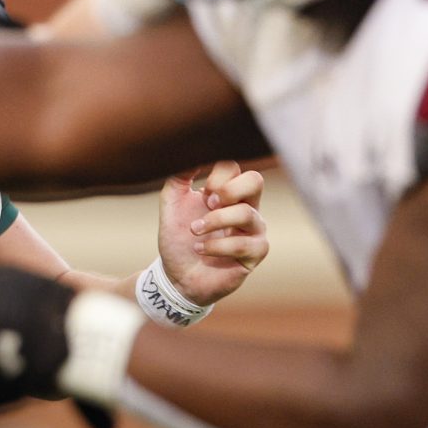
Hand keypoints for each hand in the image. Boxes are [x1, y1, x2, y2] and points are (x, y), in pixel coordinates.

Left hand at [156, 161, 268, 306]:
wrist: (176, 276)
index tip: (200, 192)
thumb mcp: (172, 202)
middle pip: (255, 180)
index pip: (233, 167)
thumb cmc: (178, 238)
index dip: (215, 176)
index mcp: (229, 192)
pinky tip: (200, 250)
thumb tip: (190, 151)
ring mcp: (254, 230)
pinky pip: (243, 244)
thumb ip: (179, 175)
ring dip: (214, 221)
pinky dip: (216, 246)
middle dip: (227, 190)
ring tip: (194, 232)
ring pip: (247, 213)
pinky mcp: (255, 254)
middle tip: (207, 203)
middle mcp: (247, 207)